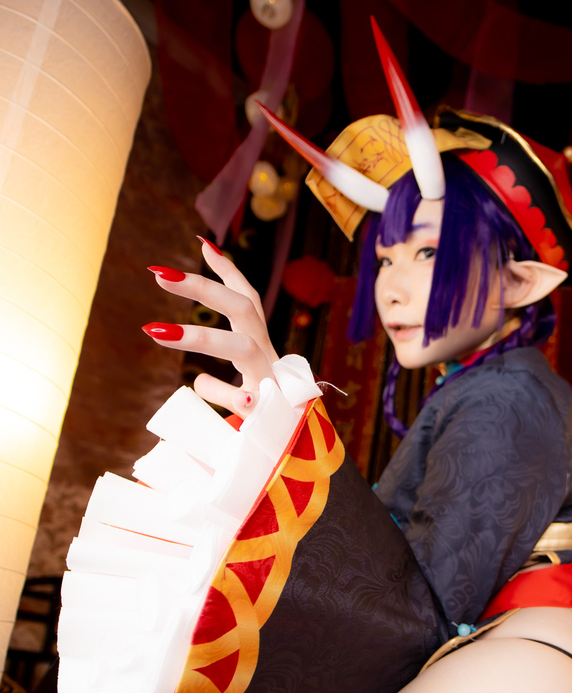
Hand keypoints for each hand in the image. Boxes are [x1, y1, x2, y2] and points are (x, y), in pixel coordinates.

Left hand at [143, 238, 277, 415]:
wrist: (295, 449)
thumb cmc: (265, 412)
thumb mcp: (243, 378)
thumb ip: (218, 357)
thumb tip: (181, 354)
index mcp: (262, 346)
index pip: (248, 298)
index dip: (228, 270)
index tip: (201, 243)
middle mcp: (268, 357)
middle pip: (243, 309)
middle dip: (203, 288)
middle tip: (158, 274)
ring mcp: (270, 382)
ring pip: (241, 348)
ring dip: (200, 337)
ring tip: (154, 331)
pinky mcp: (268, 412)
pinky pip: (240, 400)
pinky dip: (219, 393)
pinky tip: (199, 389)